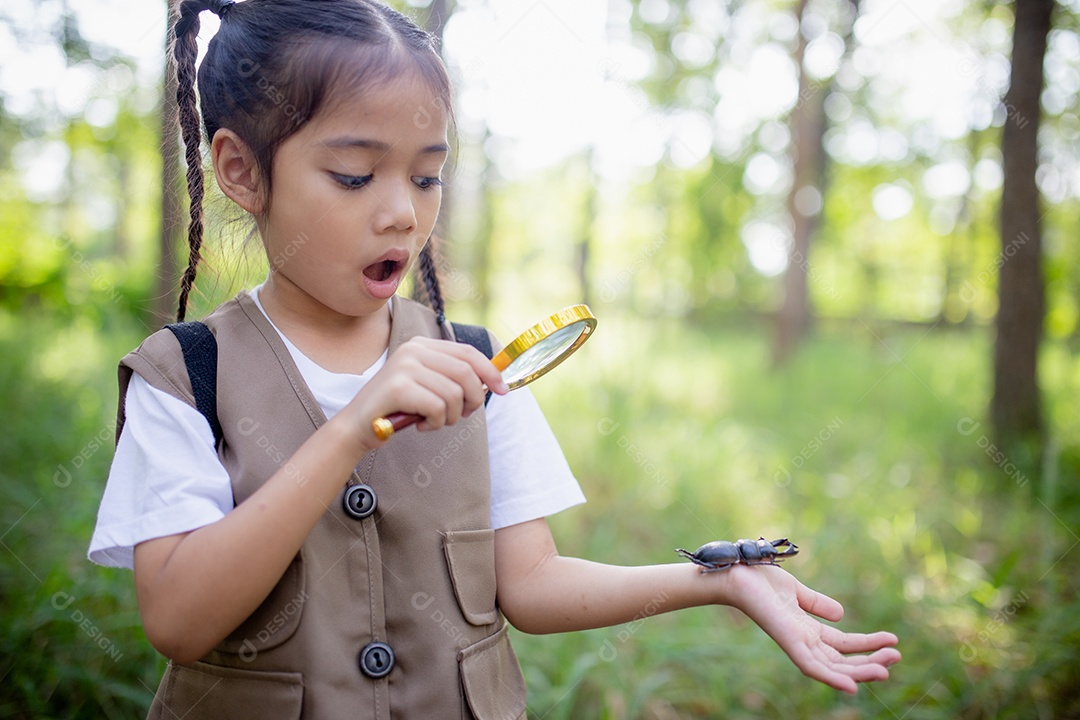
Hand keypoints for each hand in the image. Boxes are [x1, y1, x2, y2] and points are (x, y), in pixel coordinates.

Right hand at [346, 336, 508, 444]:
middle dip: (473, 400)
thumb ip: (453, 377)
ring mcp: (405, 366)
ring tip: (435, 421)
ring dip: (451, 416)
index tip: (503, 390)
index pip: (468, 352)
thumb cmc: (398, 408)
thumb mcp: (428, 385)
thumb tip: (494, 380)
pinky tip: (422, 425)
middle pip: (466, 373)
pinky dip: (436, 423)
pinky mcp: (398, 387)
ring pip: (454, 394)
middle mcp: (414, 349)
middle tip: (463, 415)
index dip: (490, 371)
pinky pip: (438, 408)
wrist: (358, 425)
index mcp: (422, 344)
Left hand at [724, 564, 900, 693]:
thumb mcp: (798, 592)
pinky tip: (853, 686)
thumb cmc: (761, 581)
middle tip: (897, 656)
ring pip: (832, 667)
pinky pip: (810, 666)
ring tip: (886, 669)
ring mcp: (795, 642)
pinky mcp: (787, 641)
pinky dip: (831, 678)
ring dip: (859, 671)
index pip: (843, 646)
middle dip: (870, 660)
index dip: (868, 646)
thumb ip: (818, 604)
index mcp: (807, 630)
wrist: (736, 572)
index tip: (893, 641)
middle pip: (842, 659)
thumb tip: (842, 615)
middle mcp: (802, 640)